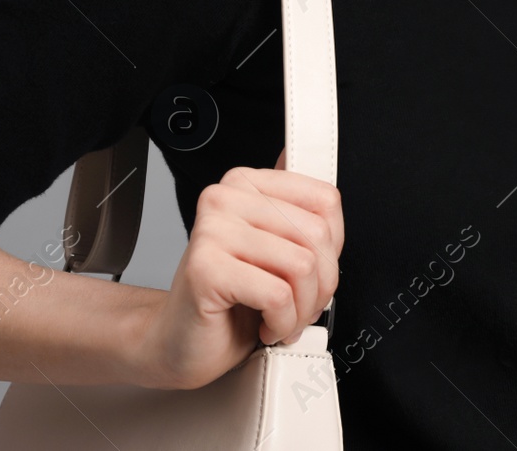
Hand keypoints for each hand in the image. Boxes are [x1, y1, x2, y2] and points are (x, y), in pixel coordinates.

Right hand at [136, 146, 341, 390]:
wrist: (183, 343)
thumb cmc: (232, 301)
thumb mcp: (276, 250)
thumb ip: (296, 213)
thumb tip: (311, 174)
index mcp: (245, 184)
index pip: (324, 199)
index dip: (333, 247)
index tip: (314, 271)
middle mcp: (224, 198)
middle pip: (317, 233)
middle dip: (321, 285)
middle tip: (300, 306)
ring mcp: (212, 230)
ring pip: (302, 265)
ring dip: (302, 309)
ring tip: (282, 318)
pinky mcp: (205, 268)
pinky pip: (277, 295)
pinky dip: (282, 323)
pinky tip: (265, 327)